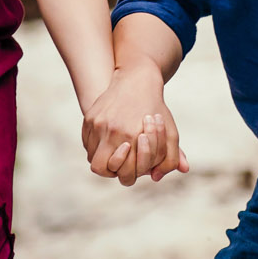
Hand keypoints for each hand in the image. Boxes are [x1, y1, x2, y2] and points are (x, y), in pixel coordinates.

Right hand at [81, 65, 187, 185]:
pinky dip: (95, 146)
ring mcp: (97, 124)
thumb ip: (170, 158)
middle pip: (100, 168)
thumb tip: (155, 178)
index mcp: (132, 136)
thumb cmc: (156, 110)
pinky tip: (107, 141)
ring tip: (115, 152)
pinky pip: (86, 142)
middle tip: (121, 163)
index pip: (122, 172)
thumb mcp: (170, 132)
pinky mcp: (89, 118)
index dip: (128, 172)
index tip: (134, 165)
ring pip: (91, 156)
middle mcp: (112, 131)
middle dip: (111, 169)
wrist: (138, 80)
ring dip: (102, 158)